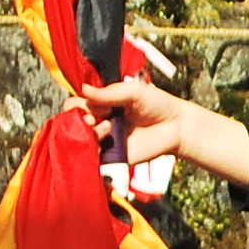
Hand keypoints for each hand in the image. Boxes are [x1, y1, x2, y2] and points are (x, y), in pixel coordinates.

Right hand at [73, 73, 241, 177]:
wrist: (176, 127)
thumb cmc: (157, 105)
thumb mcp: (133, 92)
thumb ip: (109, 93)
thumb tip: (83, 89)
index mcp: (101, 105)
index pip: (75, 105)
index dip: (78, 105)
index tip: (96, 106)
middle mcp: (99, 122)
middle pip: (72, 123)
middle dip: (79, 120)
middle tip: (95, 119)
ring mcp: (104, 141)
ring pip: (79, 140)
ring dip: (87, 134)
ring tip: (107, 130)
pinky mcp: (111, 158)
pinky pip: (91, 159)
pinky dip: (91, 152)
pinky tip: (103, 144)